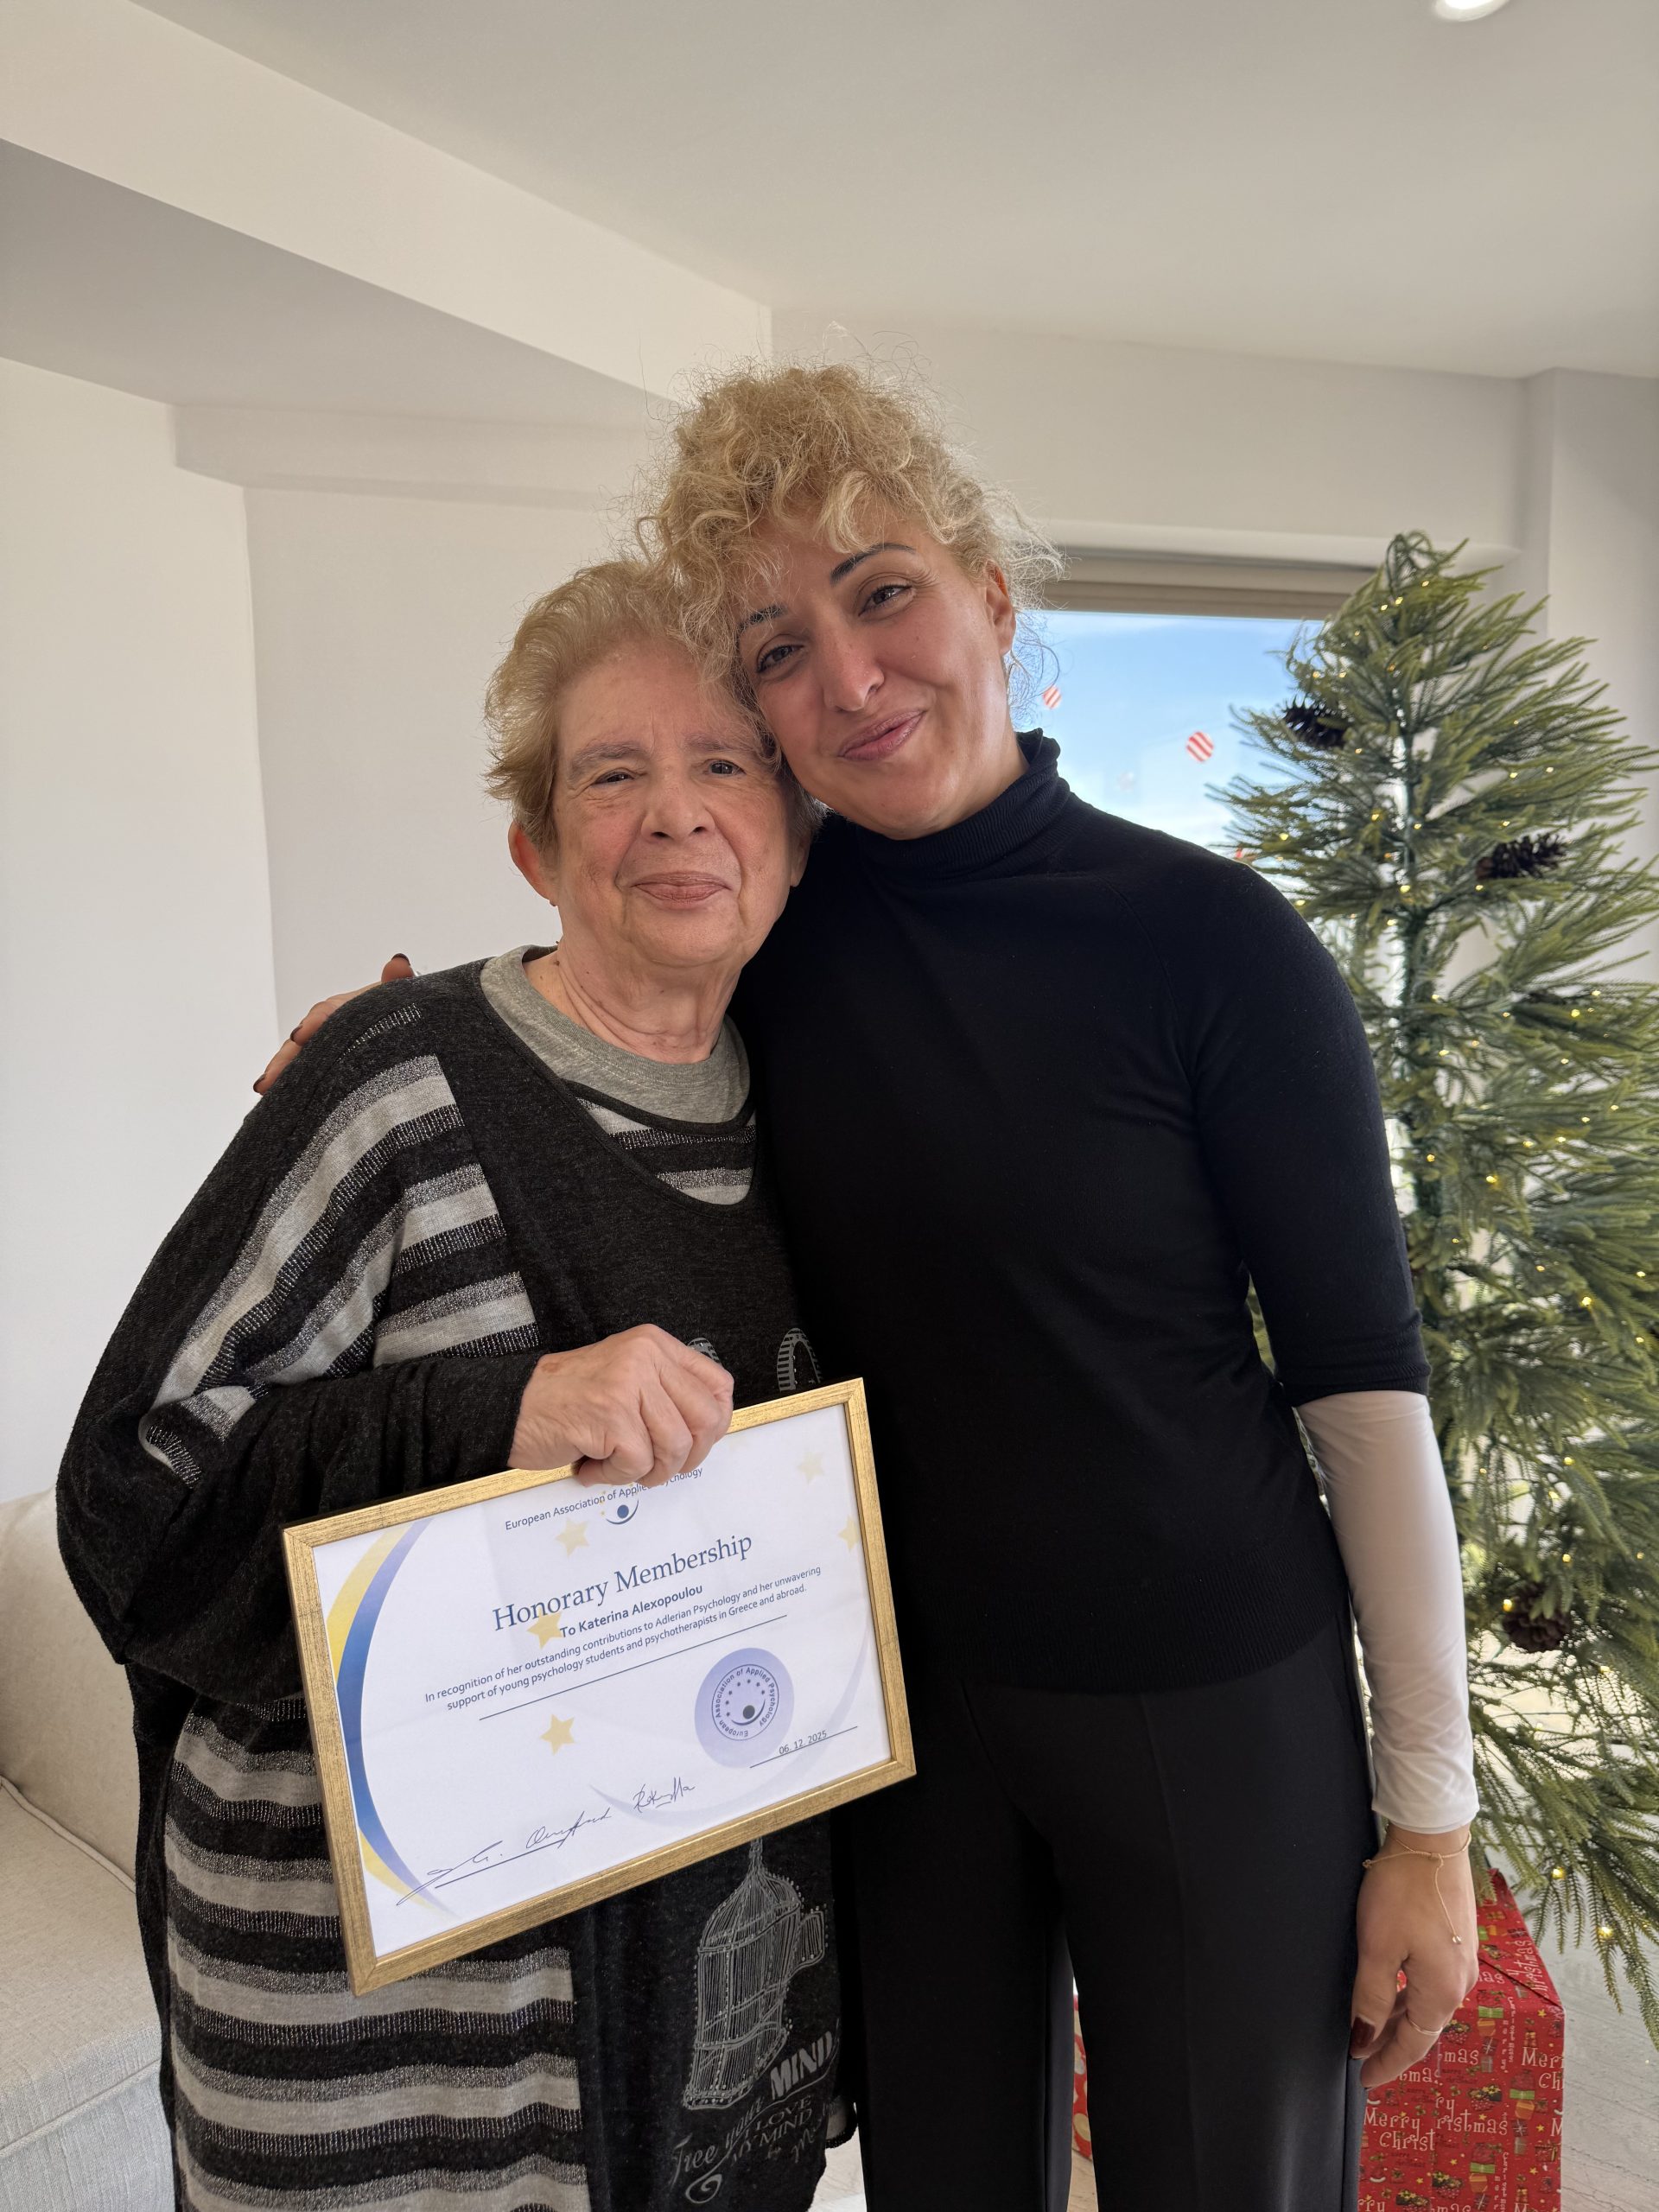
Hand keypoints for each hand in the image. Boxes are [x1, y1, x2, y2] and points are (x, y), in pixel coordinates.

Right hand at [253, 955, 414, 1093]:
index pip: (328, 1012)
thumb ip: (398, 981)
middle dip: (285, 1057)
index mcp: (347, 1006)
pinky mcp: (327, 1067)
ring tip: (263, 1088)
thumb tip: (398, 963)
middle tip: (269, 1076)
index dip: (316, 1022)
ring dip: (280, 1072)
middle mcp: (329, 1026)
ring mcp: (326, 1046)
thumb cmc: (401, 1009)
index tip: (302, 1034)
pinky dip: (289, 1085)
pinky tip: (273, 1098)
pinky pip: (305, 1075)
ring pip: (298, 1058)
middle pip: (303, 1039)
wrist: (410, 1026)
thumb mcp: (401, 995)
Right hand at [510, 1326, 734, 1488]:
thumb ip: (666, 1393)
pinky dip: (614, 1477)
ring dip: (647, 1472)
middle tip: (655, 1466)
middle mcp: (645, 1356)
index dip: (715, 1425)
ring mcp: (628, 1384)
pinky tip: (591, 1466)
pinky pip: (638, 1464)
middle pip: (706, 1421)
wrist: (511, 1406)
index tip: (695, 1444)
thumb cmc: (568, 1400)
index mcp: (655, 1345)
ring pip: (675, 1448)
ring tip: (616, 1466)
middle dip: (686, 1458)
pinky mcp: (611, 1415)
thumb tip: (709, 1430)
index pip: (718, 1386)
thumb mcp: (626, 1377)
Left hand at [1350, 1826, 1481, 2086]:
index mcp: (1442, 1991)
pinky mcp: (1457, 1939)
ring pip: (1427, 2004)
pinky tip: (1394, 1992)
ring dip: (1401, 2020)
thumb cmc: (1402, 1891)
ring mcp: (1462, 1959)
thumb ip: (1371, 1997)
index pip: (1413, 2043)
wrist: (1432, 1837)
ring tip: (1373, 2032)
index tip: (1364, 2079)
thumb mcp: (1377, 1947)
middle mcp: (1460, 1982)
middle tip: (1364, 2060)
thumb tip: (1364, 2039)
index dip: (1387, 2062)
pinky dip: (1411, 1996)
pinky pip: (1432, 1982)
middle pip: (1424, 2027)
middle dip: (1393, 2045)